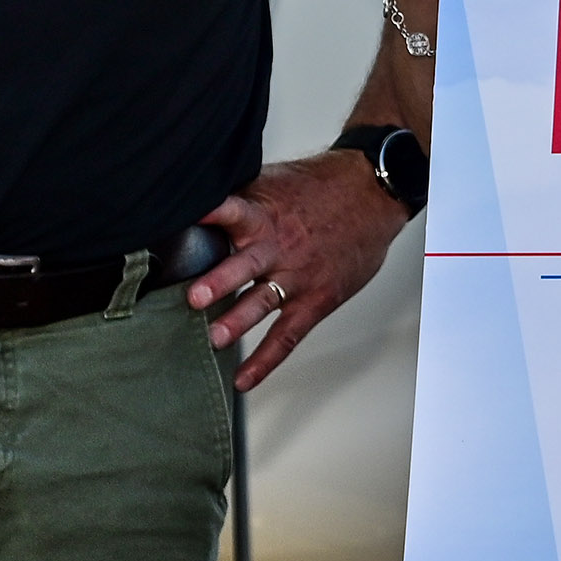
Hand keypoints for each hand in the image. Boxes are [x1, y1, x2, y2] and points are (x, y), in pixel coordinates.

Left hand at [190, 151, 407, 391]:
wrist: (372, 195)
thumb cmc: (322, 188)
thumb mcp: (275, 181)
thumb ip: (237, 198)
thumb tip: (192, 201)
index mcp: (264, 214)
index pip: (233, 211)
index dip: (211, 214)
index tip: (189, 220)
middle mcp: (278, 247)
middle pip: (246, 265)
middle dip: (220, 281)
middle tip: (196, 297)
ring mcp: (297, 277)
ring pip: (262, 301)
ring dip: (237, 321)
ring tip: (214, 338)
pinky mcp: (315, 300)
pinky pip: (287, 336)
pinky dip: (265, 360)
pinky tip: (243, 379)